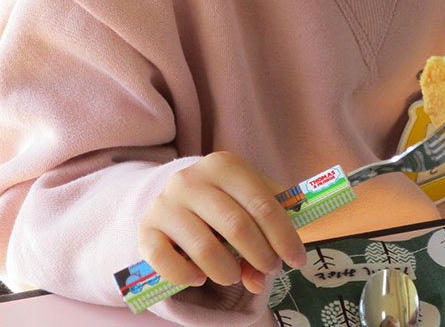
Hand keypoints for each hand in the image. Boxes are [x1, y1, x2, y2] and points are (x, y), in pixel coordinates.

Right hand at [139, 152, 307, 293]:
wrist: (180, 197)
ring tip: (235, 276)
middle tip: (270, 270)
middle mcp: (191, 179)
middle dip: (260, 256)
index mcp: (224, 165)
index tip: (297, 260)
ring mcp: (165, 202)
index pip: (262, 205)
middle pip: (236, 226)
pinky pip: (166, 261)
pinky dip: (187, 276)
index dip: (284, 237)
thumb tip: (260, 278)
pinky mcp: (147, 228)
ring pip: (204, 248)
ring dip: (227, 272)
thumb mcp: (252, 203)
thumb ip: (268, 234)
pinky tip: (200, 277)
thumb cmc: (228, 201)